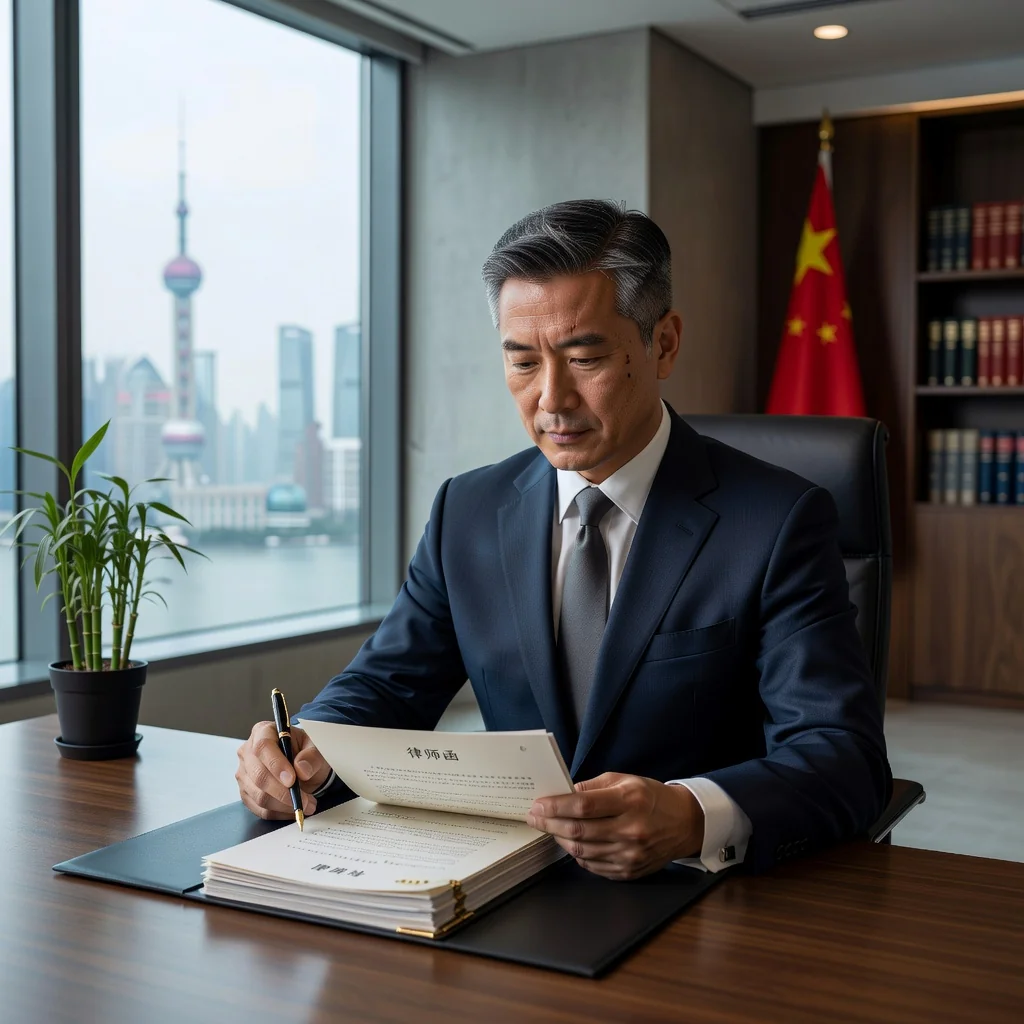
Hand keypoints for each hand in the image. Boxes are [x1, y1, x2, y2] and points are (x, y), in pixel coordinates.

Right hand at [236, 721, 331, 819]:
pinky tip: (293, 810)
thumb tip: (301, 770)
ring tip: (306, 805)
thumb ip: (311, 756)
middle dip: (283, 792)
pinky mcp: (246, 793)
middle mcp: (248, 752)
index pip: (263, 747)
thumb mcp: (316, 747)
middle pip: (258, 775)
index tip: (292, 780)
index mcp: (263, 732)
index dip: (276, 765)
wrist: (302, 765)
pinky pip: (259, 809)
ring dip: (284, 805)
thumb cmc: (305, 752)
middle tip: (306, 800)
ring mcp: (244, 774)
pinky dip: (279, 813)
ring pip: (259, 796)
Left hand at [526, 772, 704, 879]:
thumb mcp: (625, 780)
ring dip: (560, 839)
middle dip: (550, 824)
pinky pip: (593, 866)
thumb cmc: (651, 797)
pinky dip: (577, 854)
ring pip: (582, 851)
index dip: (556, 806)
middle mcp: (631, 830)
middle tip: (534, 817)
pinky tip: (570, 842)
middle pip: (578, 831)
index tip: (538, 805)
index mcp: (630, 801)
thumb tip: (562, 793)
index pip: (584, 806)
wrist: (685, 824)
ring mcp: (630, 855)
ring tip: (549, 828)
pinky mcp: (629, 872)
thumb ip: (592, 787)